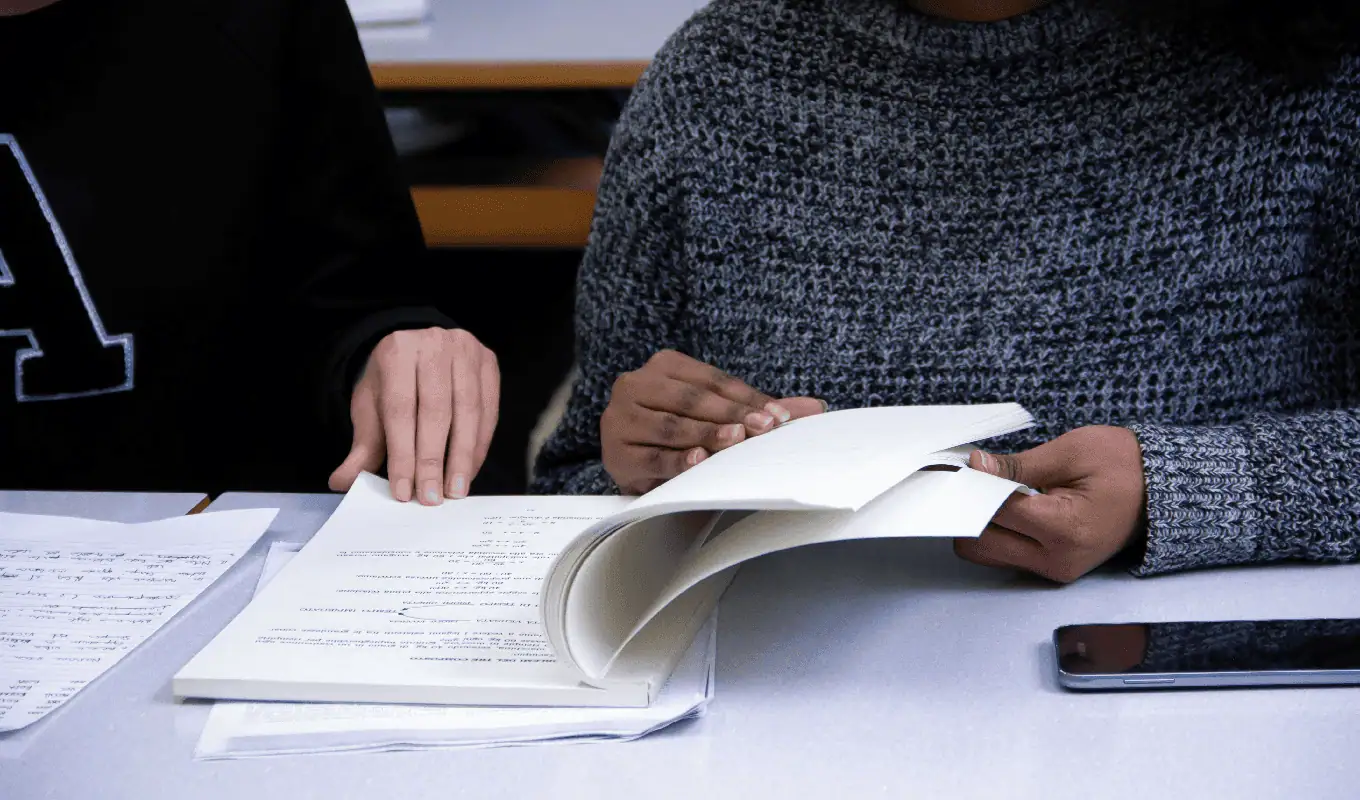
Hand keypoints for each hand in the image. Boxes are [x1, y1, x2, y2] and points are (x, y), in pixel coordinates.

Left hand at [329, 328, 499, 503]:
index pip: (400, 409)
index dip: (403, 454)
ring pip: (467, 412)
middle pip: (436, 411)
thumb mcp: (372, 407)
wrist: (419, 351)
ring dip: (462, 458)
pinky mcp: (489, 364)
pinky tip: (469, 470)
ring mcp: (466, 351)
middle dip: (433, 460)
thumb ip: (362, 445)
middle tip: (431, 498)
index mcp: (397, 351)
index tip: (404, 491)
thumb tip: (340, 482)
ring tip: (454, 491)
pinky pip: (488, 411)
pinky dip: (479, 446)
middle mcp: (434, 344)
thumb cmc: (394, 383)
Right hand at [601, 349, 824, 493]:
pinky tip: (698, 460)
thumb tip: (816, 407)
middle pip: (692, 399)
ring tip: (736, 440)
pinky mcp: (616, 453)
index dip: (747, 398)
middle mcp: (636, 384)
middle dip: (732, 414)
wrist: (631, 458)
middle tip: (764, 428)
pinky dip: (677, 460)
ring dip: (706, 434)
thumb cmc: (680, 432)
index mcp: (663, 365)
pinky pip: (652, 457)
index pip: (711, 380)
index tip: (779, 416)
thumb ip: (759, 409)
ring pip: (672, 426)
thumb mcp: (716, 414)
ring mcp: (621, 418)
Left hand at [953, 425, 1145, 582]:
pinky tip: (1007, 505)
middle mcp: (1056, 560)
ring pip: (986, 553)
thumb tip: (977, 467)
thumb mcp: (1072, 451)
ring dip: (980, 522)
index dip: (973, 484)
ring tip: (994, 491)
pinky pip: (1005, 554)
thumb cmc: (1125, 465)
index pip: (994, 511)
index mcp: (1064, 529)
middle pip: (978, 543)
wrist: (1162, 490)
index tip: (965, 464)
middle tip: (974, 479)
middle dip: (969, 509)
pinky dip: (996, 531)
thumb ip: (1018, 464)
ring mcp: (1054, 570)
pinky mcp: (1052, 569)